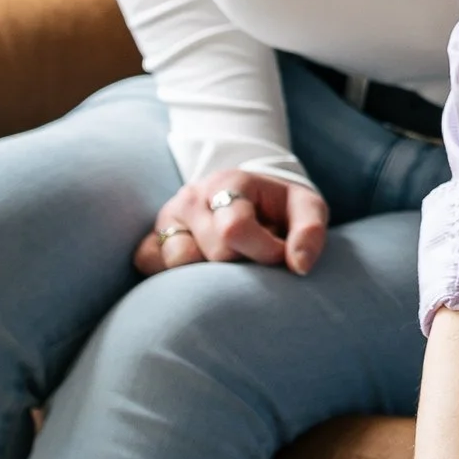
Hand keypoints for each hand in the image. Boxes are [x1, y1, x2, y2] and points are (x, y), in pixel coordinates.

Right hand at [135, 168, 328, 276]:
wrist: (247, 196)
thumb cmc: (279, 206)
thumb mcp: (306, 206)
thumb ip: (310, 231)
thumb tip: (299, 266)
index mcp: (229, 182)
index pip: (234, 229)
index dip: (263, 251)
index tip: (279, 256)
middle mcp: (192, 197)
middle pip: (213, 252)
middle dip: (242, 264)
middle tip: (254, 255)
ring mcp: (167, 219)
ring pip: (178, 262)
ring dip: (208, 273)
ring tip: (228, 262)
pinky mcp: (151, 240)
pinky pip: (148, 264)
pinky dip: (172, 276)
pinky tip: (199, 271)